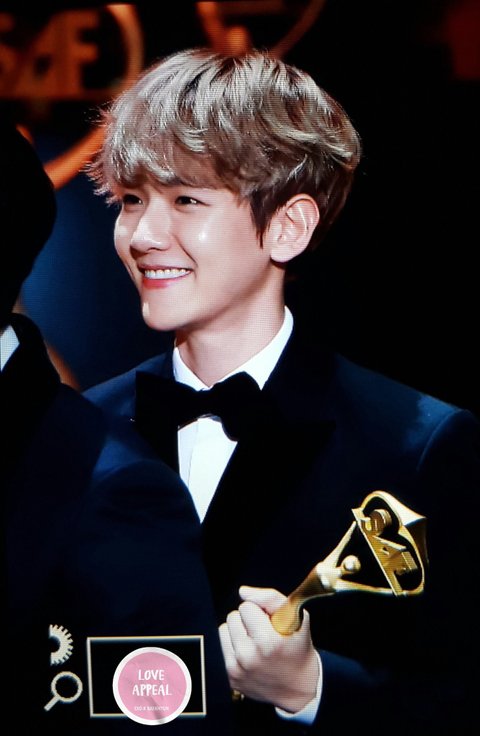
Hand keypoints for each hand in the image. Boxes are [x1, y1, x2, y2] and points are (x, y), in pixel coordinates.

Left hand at [218, 585, 318, 712]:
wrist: (298, 687)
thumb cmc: (297, 648)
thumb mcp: (296, 617)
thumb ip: (270, 598)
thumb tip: (243, 592)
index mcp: (267, 642)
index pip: (247, 606)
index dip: (260, 611)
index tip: (271, 622)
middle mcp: (248, 657)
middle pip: (233, 616)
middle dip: (248, 621)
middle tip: (263, 632)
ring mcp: (237, 669)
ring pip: (223, 630)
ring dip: (238, 632)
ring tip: (255, 642)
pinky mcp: (229, 677)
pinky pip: (221, 646)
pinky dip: (233, 646)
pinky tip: (248, 652)